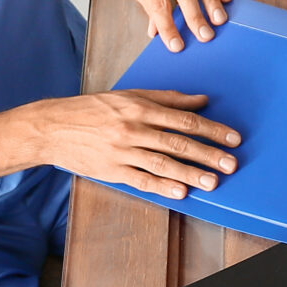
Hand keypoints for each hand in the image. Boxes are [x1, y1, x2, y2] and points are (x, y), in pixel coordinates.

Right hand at [16, 89, 240, 200]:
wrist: (53, 127)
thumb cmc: (94, 109)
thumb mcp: (130, 94)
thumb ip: (168, 98)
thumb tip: (202, 99)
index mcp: (140, 107)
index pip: (184, 120)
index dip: (212, 130)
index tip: (233, 138)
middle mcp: (133, 128)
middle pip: (178, 143)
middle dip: (208, 154)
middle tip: (232, 163)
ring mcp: (122, 151)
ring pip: (163, 163)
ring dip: (191, 174)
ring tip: (213, 182)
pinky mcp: (111, 170)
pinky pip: (141, 180)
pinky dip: (162, 186)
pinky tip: (181, 191)